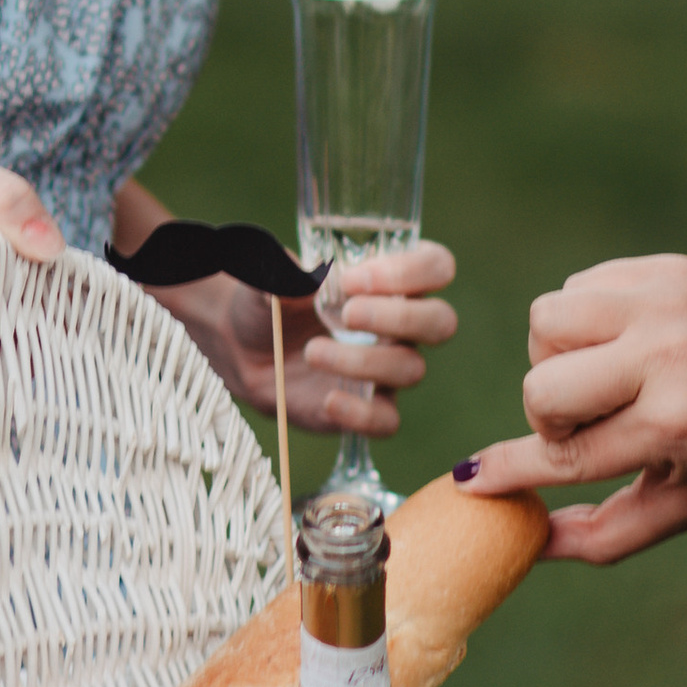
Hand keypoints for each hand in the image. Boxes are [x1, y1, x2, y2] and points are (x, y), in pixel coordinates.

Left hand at [204, 241, 460, 440]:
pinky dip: (361, 413)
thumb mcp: (268, 278)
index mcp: (389, 280)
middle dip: (400, 317)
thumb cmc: (271, 302)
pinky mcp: (369, 407)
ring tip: (312, 351)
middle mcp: (400, 324)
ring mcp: (388, 368)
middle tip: (348, 313)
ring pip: (411, 369)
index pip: (434, 266)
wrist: (245, 349)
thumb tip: (298, 278)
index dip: (409, 270)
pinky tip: (328, 400)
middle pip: (441, 321)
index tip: (352, 279)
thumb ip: (281, 272)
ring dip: (363, 360)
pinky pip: (388, 420)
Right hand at [460, 254, 686, 561]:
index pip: (565, 455)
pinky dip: (586, 319)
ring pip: (546, 321)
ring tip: (604, 377)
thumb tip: (526, 542)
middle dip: (550, 417)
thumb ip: (601, 534)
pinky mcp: (664, 267)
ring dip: (557, 357)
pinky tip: (626, 343)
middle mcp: (666, 357)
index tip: (469, 479)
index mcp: (674, 425)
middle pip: (541, 386)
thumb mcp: (684, 508)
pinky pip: (578, 287)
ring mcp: (664, 302)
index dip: (510, 471)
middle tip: (591, 426)